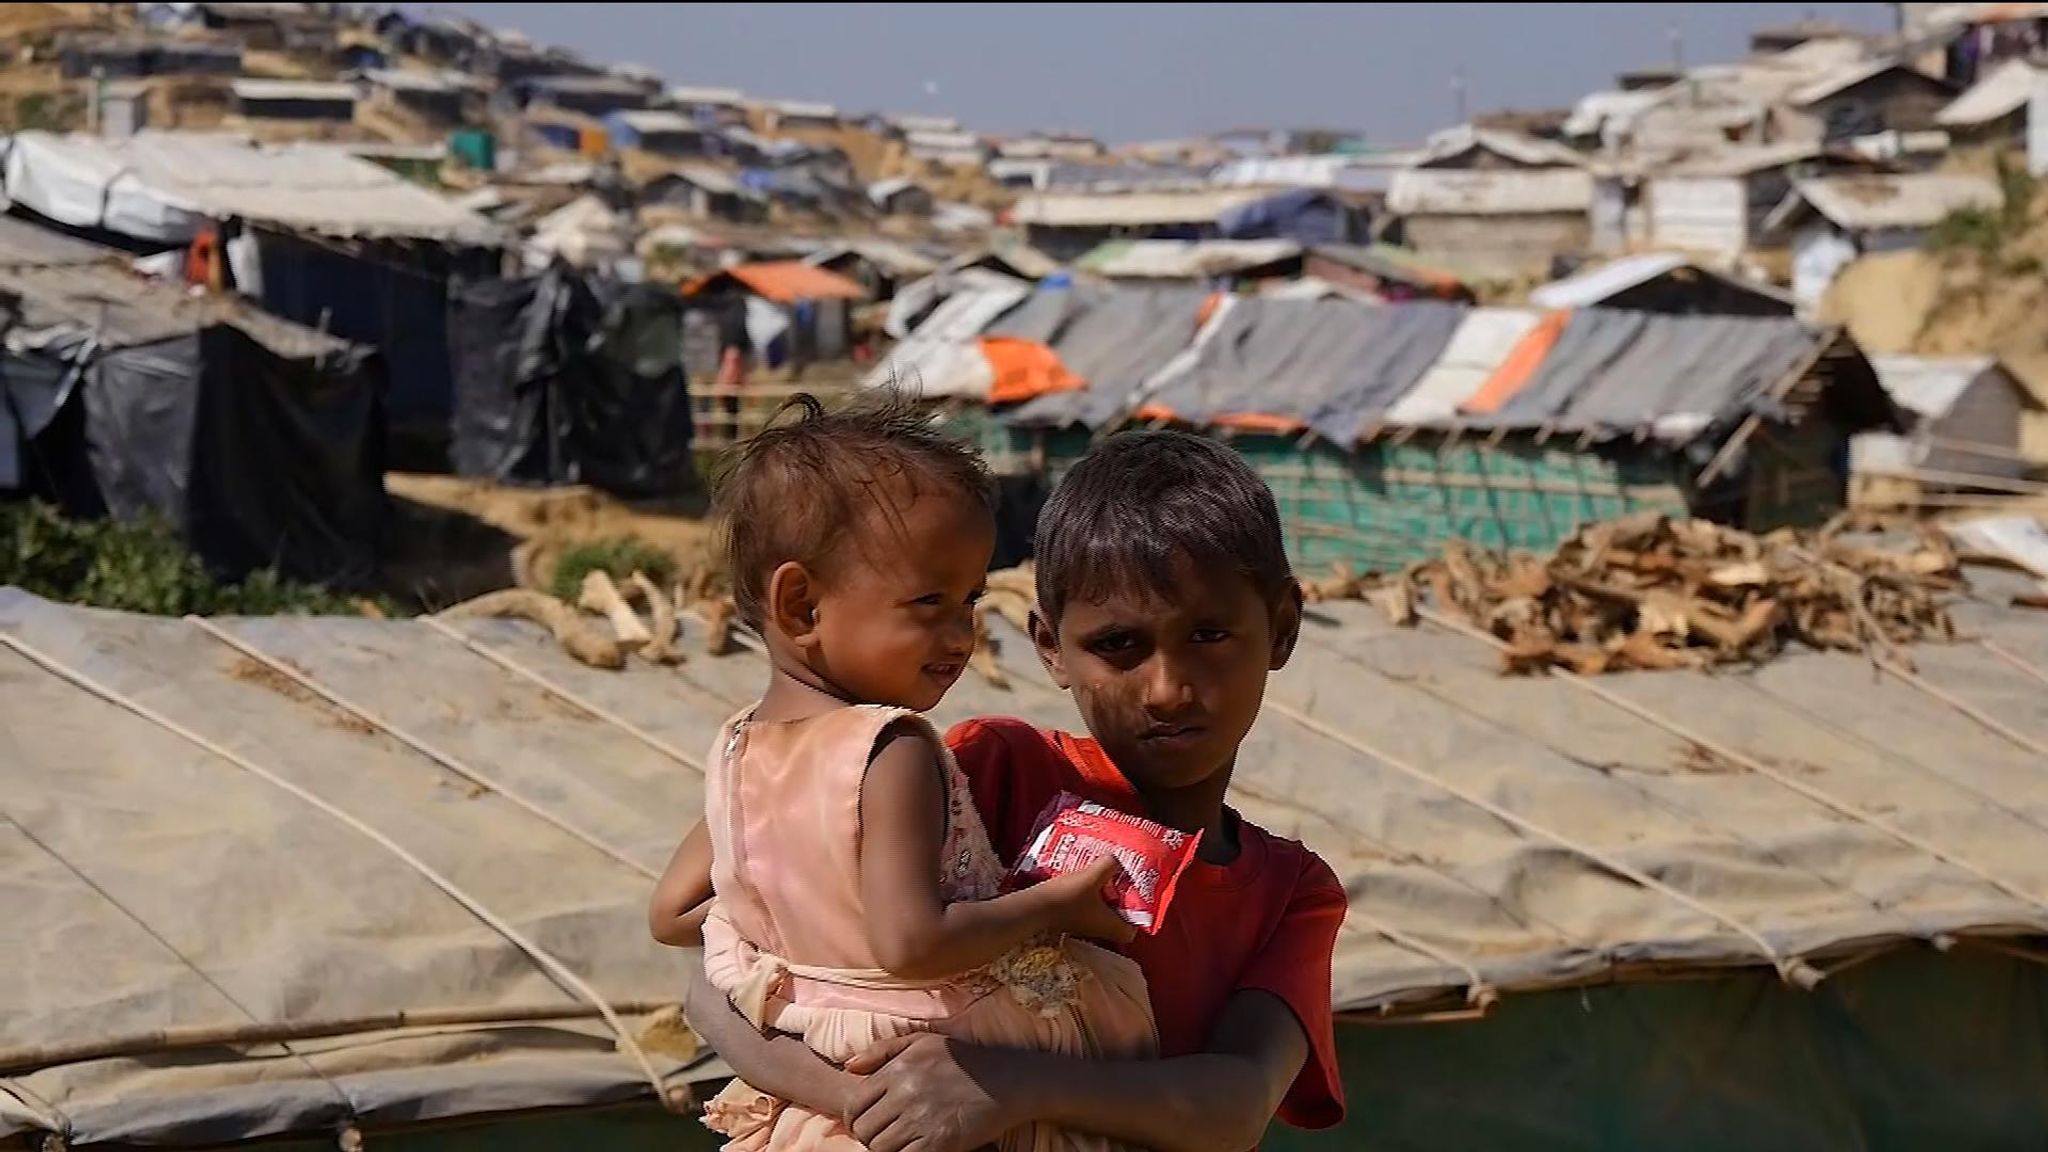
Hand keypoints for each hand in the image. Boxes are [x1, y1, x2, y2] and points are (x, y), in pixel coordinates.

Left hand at [843, 1034, 1013, 1151]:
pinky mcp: (939, 1142)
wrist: (1007, 1080)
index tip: (866, 1121)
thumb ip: (882, 1050)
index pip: (854, 1104)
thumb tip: (849, 1066)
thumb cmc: (964, 1059)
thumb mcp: (923, 1042)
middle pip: (864, 1129)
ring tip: (899, 1142)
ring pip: (880, 1148)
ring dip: (885, 1148)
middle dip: (868, 1135)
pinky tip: (914, 1148)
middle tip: (884, 1134)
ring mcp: (922, 1119)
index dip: (855, 1117)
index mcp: (898, 1069)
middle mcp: (906, 1093)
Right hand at [1036, 856, 1137, 945]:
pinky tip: (1084, 880)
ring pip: (1100, 914)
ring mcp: (1082, 926)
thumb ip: (1109, 866)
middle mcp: (1098, 930)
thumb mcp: (1092, 876)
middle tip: (1120, 883)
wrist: (1033, 908)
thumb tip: (1116, 859)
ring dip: (1103, 898)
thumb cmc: (1067, 897)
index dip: (1136, 919)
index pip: (1131, 932)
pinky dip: (1089, 898)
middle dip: (1119, 903)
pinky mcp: (1069, 920)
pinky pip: (1086, 909)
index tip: (1135, 900)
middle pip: (1116, 920)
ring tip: (1103, 878)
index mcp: (1110, 926)